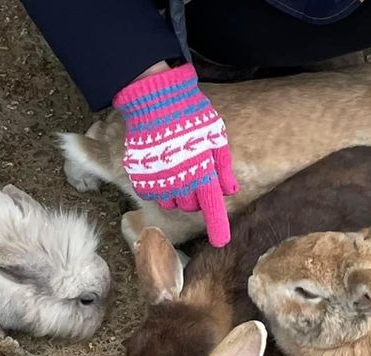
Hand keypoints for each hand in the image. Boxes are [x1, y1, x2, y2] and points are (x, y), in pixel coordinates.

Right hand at [114, 64, 237, 246]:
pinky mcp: (141, 177)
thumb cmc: (189, 114)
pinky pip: (153, 192)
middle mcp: (179, 183)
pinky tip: (162, 168)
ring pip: (171, 202)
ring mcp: (158, 182)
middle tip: (196, 175)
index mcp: (201, 173)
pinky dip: (159, 186)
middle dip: (196, 196)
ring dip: (177, 193)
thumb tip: (230, 189)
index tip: (220, 241)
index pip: (212, 208)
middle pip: (190, 205)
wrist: (154, 100)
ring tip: (179, 170)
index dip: (218, 226)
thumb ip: (222, 166)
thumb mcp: (215, 135)